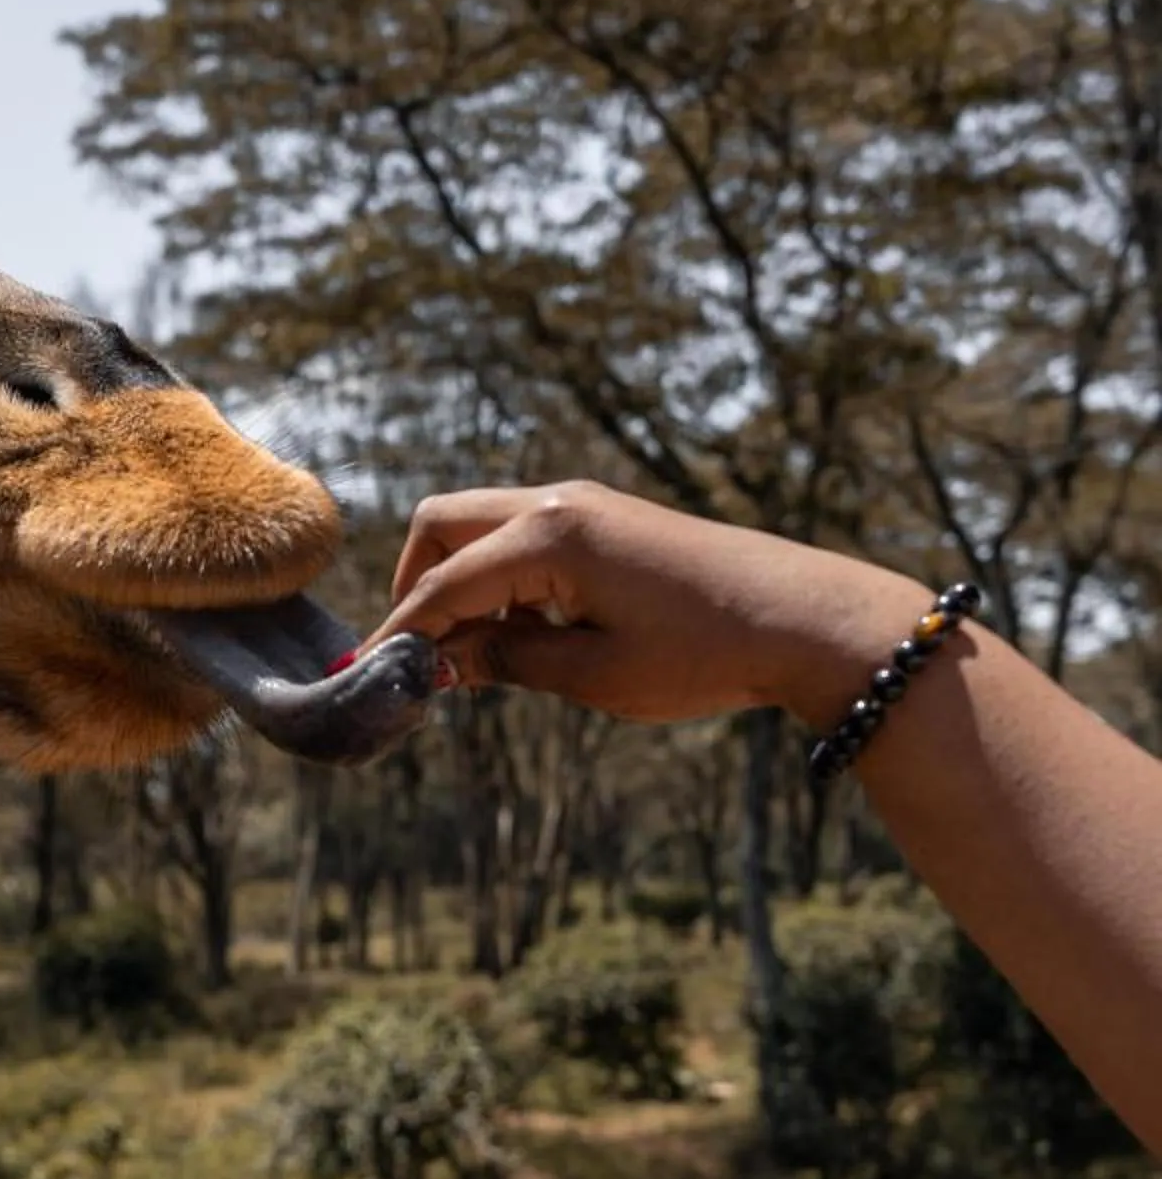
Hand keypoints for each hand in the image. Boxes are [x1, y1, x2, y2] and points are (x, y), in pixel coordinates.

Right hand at [361, 482, 938, 728]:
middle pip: (443, 525)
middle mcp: (559, 504)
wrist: (808, 621)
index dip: (403, 632)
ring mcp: (587, 505)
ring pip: (483, 524)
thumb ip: (506, 661)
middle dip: (417, 584)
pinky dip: (504, 576)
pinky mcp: (610, 520)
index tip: (370, 672)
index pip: (444, 585)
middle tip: (418, 649)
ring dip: (463, 581)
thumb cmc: (704, 653)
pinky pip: (525, 534)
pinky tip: (532, 632)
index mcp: (549, 537)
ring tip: (482, 653)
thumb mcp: (594, 674)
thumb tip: (443, 663)